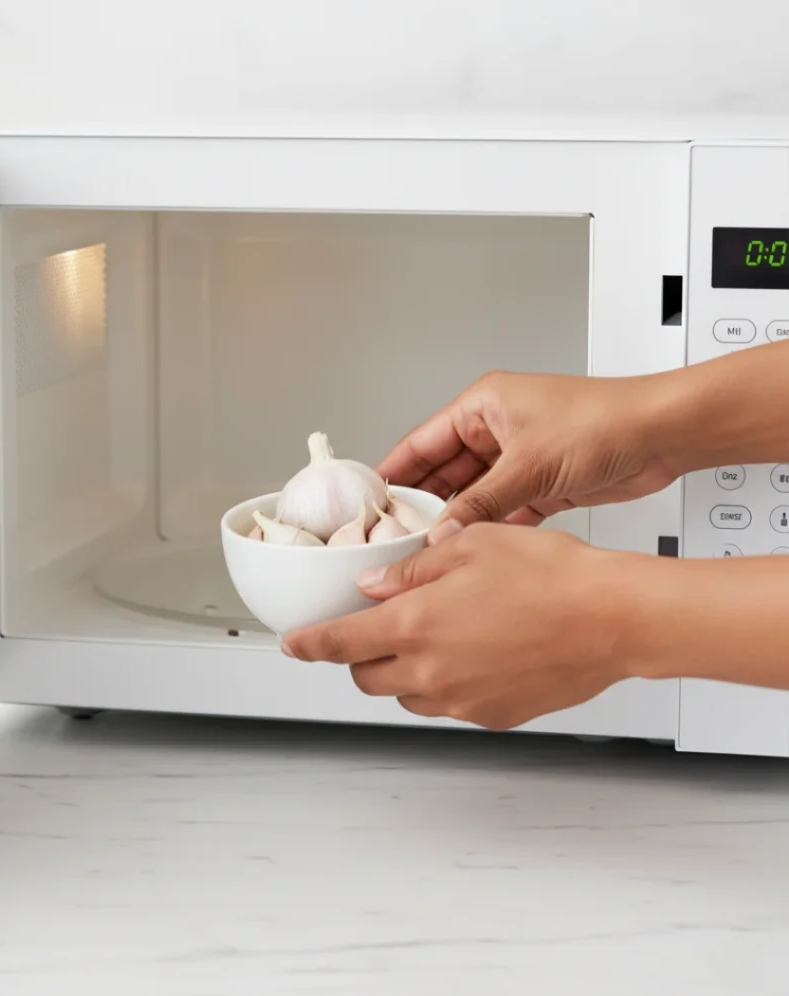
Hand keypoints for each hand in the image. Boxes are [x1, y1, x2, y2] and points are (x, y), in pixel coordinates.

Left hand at [281, 523, 634, 729]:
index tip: (293, 644)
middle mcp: (431, 671)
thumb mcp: (469, 546)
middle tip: (376, 628)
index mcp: (414, 625)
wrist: (613, 618)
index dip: (308, 644)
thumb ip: (411, 571)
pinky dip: (445, 684)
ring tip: (436, 635)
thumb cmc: (551, 575)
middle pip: (366, 677)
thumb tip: (373, 585)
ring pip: (407, 695)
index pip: (338, 643)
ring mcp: (462, 701)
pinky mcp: (493, 717)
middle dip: (359, 655)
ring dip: (403, 671)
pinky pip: (450, 706)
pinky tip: (474, 654)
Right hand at [377, 371, 675, 540]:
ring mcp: (516, 459)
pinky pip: (500, 510)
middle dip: (423, 505)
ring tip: (430, 550)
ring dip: (457, 521)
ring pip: (470, 496)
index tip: (371, 502)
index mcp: (482, 407)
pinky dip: (488, 529)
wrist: (663, 435)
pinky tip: (472, 550)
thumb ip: (481, 503)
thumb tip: (444, 532)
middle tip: (397, 537)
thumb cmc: (605, 421)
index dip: (394, 473)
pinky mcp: (538, 484)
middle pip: (442, 473)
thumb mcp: (529, 464)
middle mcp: (495, 430)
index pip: (421, 444)